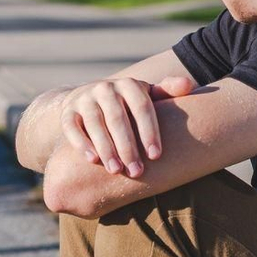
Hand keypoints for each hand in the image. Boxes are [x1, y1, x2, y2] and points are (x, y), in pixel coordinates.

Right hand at [60, 74, 195, 176]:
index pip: (142, 107)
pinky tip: (92, 160)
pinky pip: (72, 128)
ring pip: (95, 123)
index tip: (156, 156)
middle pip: (118, 118)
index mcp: (129, 85)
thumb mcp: (146, 95)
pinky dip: (81, 143)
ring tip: (116, 171)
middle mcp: (105, 88)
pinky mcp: (68, 112)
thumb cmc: (127, 104)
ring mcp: (84, 99)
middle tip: (136, 171)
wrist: (88, 99)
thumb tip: (188, 85)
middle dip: (128, 146)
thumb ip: (167, 91)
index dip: (150, 131)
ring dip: (106, 148)